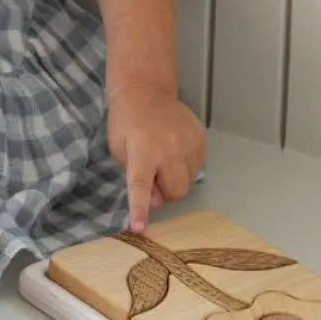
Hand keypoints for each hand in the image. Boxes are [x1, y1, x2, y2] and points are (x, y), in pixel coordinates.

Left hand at [107, 85, 206, 233]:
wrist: (146, 92)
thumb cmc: (127, 123)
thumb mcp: (119, 150)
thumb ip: (134, 177)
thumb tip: (157, 200)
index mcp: (142, 152)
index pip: (141, 187)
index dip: (140, 209)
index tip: (140, 228)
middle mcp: (168, 148)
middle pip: (176, 191)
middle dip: (165, 193)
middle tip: (154, 177)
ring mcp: (188, 143)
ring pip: (189, 181)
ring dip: (175, 178)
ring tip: (163, 157)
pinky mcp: (201, 139)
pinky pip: (198, 166)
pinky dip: (186, 166)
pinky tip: (174, 150)